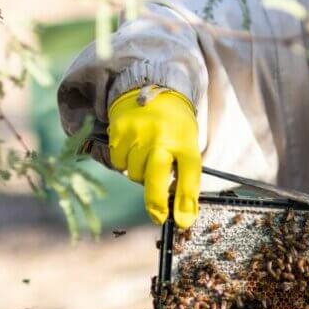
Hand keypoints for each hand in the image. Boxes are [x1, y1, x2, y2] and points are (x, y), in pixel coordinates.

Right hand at [108, 87, 201, 228]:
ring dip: (140, 175)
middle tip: (158, 216)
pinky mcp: (119, 130)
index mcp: (186, 142)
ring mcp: (139, 134)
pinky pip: (119, 162)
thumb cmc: (175, 125)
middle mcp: (163, 138)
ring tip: (148, 159)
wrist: (155, 87)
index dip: (186, 202)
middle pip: (156, 180)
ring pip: (135, 174)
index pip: (189, 176)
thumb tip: (182, 214)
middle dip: (157, 203)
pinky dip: (125, 162)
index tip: (183, 221)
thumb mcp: (188, 144)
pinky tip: (134, 150)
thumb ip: (185, 175)